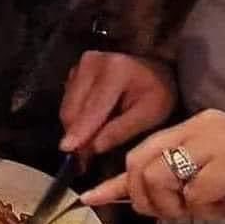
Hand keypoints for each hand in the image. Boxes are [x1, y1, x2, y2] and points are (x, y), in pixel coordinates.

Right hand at [60, 52, 176, 154]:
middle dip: (77, 136)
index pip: (92, 109)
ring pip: (67, 109)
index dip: (80, 132)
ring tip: (92, 142)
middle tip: (85, 159)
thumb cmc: (157, 91)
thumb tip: (94, 147)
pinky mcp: (74, 73)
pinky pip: (68, 104)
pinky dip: (76, 119)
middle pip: (73, 110)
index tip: (67, 151)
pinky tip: (91, 125)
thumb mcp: (150, 113)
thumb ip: (121, 130)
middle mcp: (91, 64)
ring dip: (76, 129)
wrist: (155, 69)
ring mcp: (80, 67)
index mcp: (114, 71)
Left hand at [81, 109, 224, 222]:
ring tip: (203, 208)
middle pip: (141, 164)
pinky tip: (224, 203)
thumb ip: (180, 191)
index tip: (90, 199)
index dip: (115, 180)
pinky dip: (203, 207)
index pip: (142, 151)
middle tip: (173, 213)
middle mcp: (203, 126)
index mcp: (196, 127)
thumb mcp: (215, 189)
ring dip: (173, 205)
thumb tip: (143, 203)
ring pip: (160, 176)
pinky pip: (195, 191)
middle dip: (145, 198)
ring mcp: (220, 138)